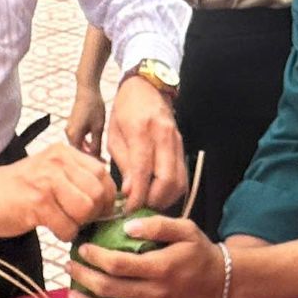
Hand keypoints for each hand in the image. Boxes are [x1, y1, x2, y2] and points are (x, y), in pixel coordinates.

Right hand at [0, 142, 113, 241]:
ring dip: (79, 224)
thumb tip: (108, 203)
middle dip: (95, 213)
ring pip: (86, 210)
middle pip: (99, 192)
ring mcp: (48, 181)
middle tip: (79, 220)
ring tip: (64, 223)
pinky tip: (52, 229)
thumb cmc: (17, 187)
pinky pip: (67, 226)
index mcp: (65, 153)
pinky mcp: (38, 202)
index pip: (103, 174)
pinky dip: (64, 235)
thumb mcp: (49, 171)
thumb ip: (76, 179)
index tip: (98, 211)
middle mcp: (59, 162)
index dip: (107, 197)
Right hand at [65, 84, 105, 156]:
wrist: (87, 90)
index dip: (93, 162)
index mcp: (73, 135)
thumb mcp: (98, 128)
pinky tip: (94, 146)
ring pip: (78, 146)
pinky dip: (85, 144)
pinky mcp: (71, 126)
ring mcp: (68, 129)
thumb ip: (96, 145)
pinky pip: (77, 140)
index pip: (81, 156)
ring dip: (88, 152)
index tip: (103, 166)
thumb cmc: (94, 106)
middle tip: (103, 163)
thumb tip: (98, 160)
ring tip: (100, 156)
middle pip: (78, 152)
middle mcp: (68, 133)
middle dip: (90, 158)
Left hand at [68, 215, 223, 297]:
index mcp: (160, 268)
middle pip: (109, 289)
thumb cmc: (199, 252)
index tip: (83, 249)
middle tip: (70, 267)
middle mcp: (155, 295)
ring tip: (73, 295)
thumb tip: (127, 227)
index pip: (117, 264)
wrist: (221, 282)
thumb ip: (157, 224)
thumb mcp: (185, 229)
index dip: (95, 257)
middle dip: (83, 277)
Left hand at [106, 76, 185, 210]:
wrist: (147, 87)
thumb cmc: (124, 110)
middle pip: (167, 180)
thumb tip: (129, 192)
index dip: (137, 195)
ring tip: (148, 204)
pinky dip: (173, 190)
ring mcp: (177, 142)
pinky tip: (159, 195)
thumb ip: (123, 163)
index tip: (128, 210)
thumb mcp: (114, 134)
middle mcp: (164, 137)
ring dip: (165, 199)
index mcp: (142, 131)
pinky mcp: (183, 146)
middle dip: (153, 201)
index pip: (143, 171)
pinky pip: (183, 175)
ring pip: (179, 180)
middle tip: (139, 209)